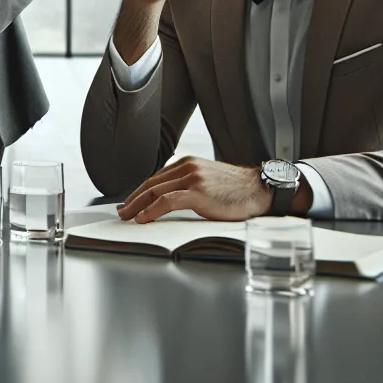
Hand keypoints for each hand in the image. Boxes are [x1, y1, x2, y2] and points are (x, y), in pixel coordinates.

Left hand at [116, 156, 270, 223]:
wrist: (260, 190)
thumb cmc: (237, 191)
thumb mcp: (209, 181)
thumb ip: (190, 185)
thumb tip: (170, 200)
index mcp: (188, 164)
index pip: (157, 178)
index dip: (140, 191)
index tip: (130, 202)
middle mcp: (188, 167)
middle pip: (151, 184)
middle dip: (133, 199)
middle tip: (122, 211)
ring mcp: (192, 178)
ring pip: (155, 191)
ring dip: (137, 206)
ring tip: (127, 217)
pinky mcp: (198, 192)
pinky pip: (166, 201)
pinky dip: (151, 210)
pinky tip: (143, 219)